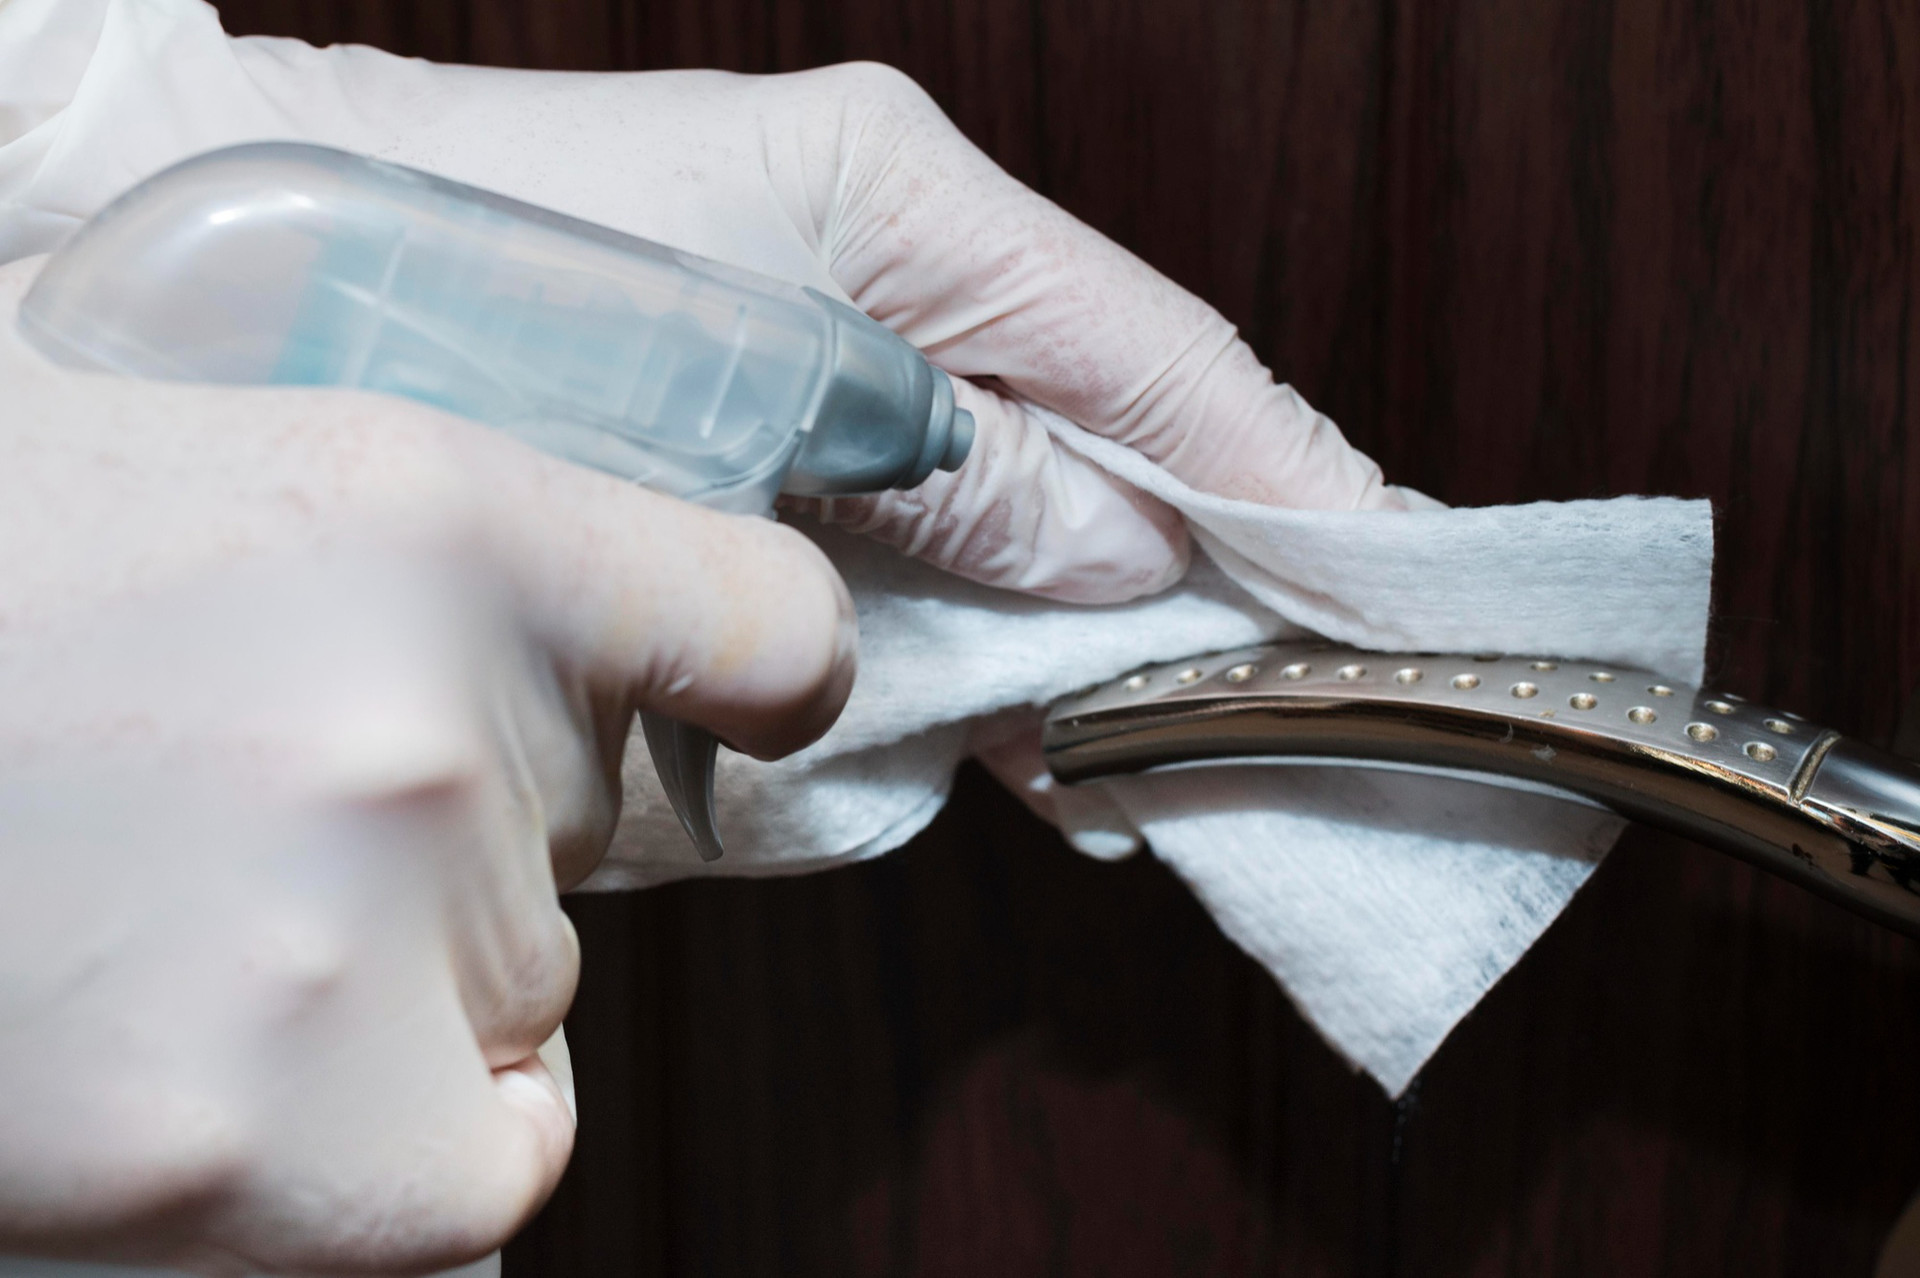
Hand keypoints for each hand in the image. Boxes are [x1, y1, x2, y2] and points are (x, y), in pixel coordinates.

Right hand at [0, 256, 853, 1272]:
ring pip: (519, 1012)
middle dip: (468, 838)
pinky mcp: (257, 1173)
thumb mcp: (192, 449)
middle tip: (246, 796)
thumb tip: (582, 628)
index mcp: (432, 510)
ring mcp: (348, 967)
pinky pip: (466, 1179)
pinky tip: (207, 1061)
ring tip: (164, 922)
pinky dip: (383, 1147)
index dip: (758, 664)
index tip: (731, 685)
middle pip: (592, 848)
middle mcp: (427, 735)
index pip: (771, 626)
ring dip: (401, 991)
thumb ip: (416, 539)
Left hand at [221, 46, 1415, 602]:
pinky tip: (1031, 709)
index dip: (1293, 482)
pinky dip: (981, 633)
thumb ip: (957, 469)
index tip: (1405, 584)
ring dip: (1100, 619)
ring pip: (1025, 509)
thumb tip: (1125, 557)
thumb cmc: (477, 268)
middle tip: (1310, 693)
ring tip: (1184, 731)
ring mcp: (833, 369)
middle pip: (1112, 441)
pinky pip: (922, 550)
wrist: (246, 273)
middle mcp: (889, 281)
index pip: (1160, 365)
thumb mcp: (756, 372)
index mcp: (906, 217)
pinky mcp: (767, 451)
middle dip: (1214, 568)